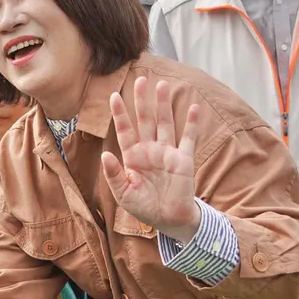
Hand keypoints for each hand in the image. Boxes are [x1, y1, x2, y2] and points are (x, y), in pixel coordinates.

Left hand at [101, 77, 201, 243]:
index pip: (124, 130)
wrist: (169, 219)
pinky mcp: (183, 159)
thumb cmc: (144, 207)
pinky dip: (191, 123)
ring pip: (165, 123)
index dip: (119, 114)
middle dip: (142, 101)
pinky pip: (188, 138)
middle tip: (140, 80)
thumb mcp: (124, 194)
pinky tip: (193, 107)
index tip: (113, 96)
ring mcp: (167, 152)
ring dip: (163, 105)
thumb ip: (114, 175)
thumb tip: (105, 155)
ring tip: (162, 85)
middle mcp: (150, 150)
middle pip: (145, 120)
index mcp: (133, 157)